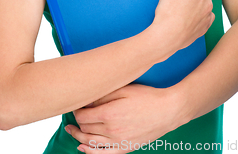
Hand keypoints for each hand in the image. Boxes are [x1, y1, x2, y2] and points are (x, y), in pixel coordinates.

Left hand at [66, 83, 183, 152]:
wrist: (167, 111)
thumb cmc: (146, 96)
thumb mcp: (124, 89)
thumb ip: (103, 95)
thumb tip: (87, 100)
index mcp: (109, 114)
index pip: (83, 116)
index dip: (76, 110)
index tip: (75, 104)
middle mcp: (112, 130)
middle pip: (85, 129)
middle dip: (76, 122)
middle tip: (72, 115)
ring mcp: (118, 141)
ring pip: (90, 142)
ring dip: (78, 137)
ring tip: (70, 131)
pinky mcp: (125, 148)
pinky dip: (90, 152)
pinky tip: (82, 148)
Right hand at [151, 0, 214, 61]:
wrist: (166, 38)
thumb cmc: (168, 11)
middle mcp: (208, 1)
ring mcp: (207, 15)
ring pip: (203, 0)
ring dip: (194, 0)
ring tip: (179, 8)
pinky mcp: (204, 27)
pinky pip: (203, 14)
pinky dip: (196, 13)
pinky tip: (185, 16)